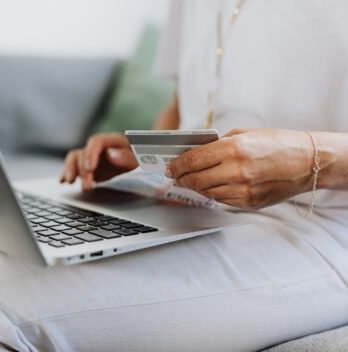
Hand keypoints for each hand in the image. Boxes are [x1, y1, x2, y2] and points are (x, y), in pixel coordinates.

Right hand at [60, 133, 138, 191]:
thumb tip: (110, 154)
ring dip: (70, 170)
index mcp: (112, 141)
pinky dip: (66, 173)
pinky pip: (73, 166)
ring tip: (70, 182)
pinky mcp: (87, 166)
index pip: (96, 142)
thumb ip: (126, 157)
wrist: (140, 162)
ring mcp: (91, 156)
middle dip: (83, 170)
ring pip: (74, 158)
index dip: (91, 154)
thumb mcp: (139, 159)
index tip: (90, 168)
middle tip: (88, 186)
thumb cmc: (140, 159)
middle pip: (84, 153)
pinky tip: (62, 181)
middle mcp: (98, 147)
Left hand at [166, 129, 315, 209]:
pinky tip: (211, 186)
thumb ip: (219, 143)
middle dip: (181, 178)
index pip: (193, 160)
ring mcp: (243, 190)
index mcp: (234, 149)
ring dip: (195, 187)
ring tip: (190, 181)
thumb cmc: (277, 143)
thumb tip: (195, 152)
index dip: (177, 165)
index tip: (170, 167)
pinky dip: (212, 193)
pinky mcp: (249, 203)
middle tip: (175, 176)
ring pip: (206, 192)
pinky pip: (221, 200)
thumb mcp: (245, 134)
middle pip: (195, 179)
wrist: (308, 162)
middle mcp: (237, 171)